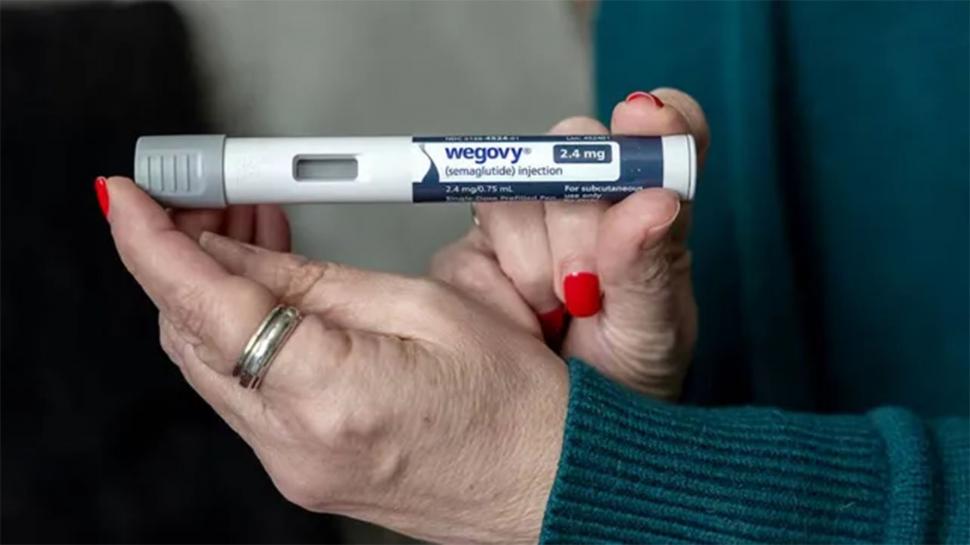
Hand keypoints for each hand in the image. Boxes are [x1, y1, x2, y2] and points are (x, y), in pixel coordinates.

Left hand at [100, 178, 566, 543]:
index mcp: (333, 397)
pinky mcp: (301, 470)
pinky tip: (271, 291)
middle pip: (193, 337)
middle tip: (206, 197)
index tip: (124, 198)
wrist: (548, 481)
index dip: (153, 245)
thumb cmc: (516, 401)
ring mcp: (293, 467)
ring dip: (215, 293)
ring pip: (212, 364)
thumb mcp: (425, 308)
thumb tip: (236, 251)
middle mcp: (296, 445)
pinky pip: (243, 392)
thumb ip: (316, 281)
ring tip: (251, 230)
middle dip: (184, 258)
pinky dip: (242, 335)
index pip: (208, 310)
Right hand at [430, 89, 708, 398]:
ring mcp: (527, 222)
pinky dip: (498, 283)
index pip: (664, 135)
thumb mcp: (654, 336)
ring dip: (536, 259)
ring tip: (556, 313)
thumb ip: (654, 269)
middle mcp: (589, 203)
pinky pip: (472, 239)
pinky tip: (520, 318)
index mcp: (649, 210)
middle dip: (581, 217)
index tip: (647, 120)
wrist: (552, 439)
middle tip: (588, 286)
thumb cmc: (622, 384)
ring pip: (517, 189)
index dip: (657, 120)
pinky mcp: (474, 252)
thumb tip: (655, 201)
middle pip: (576, 147)